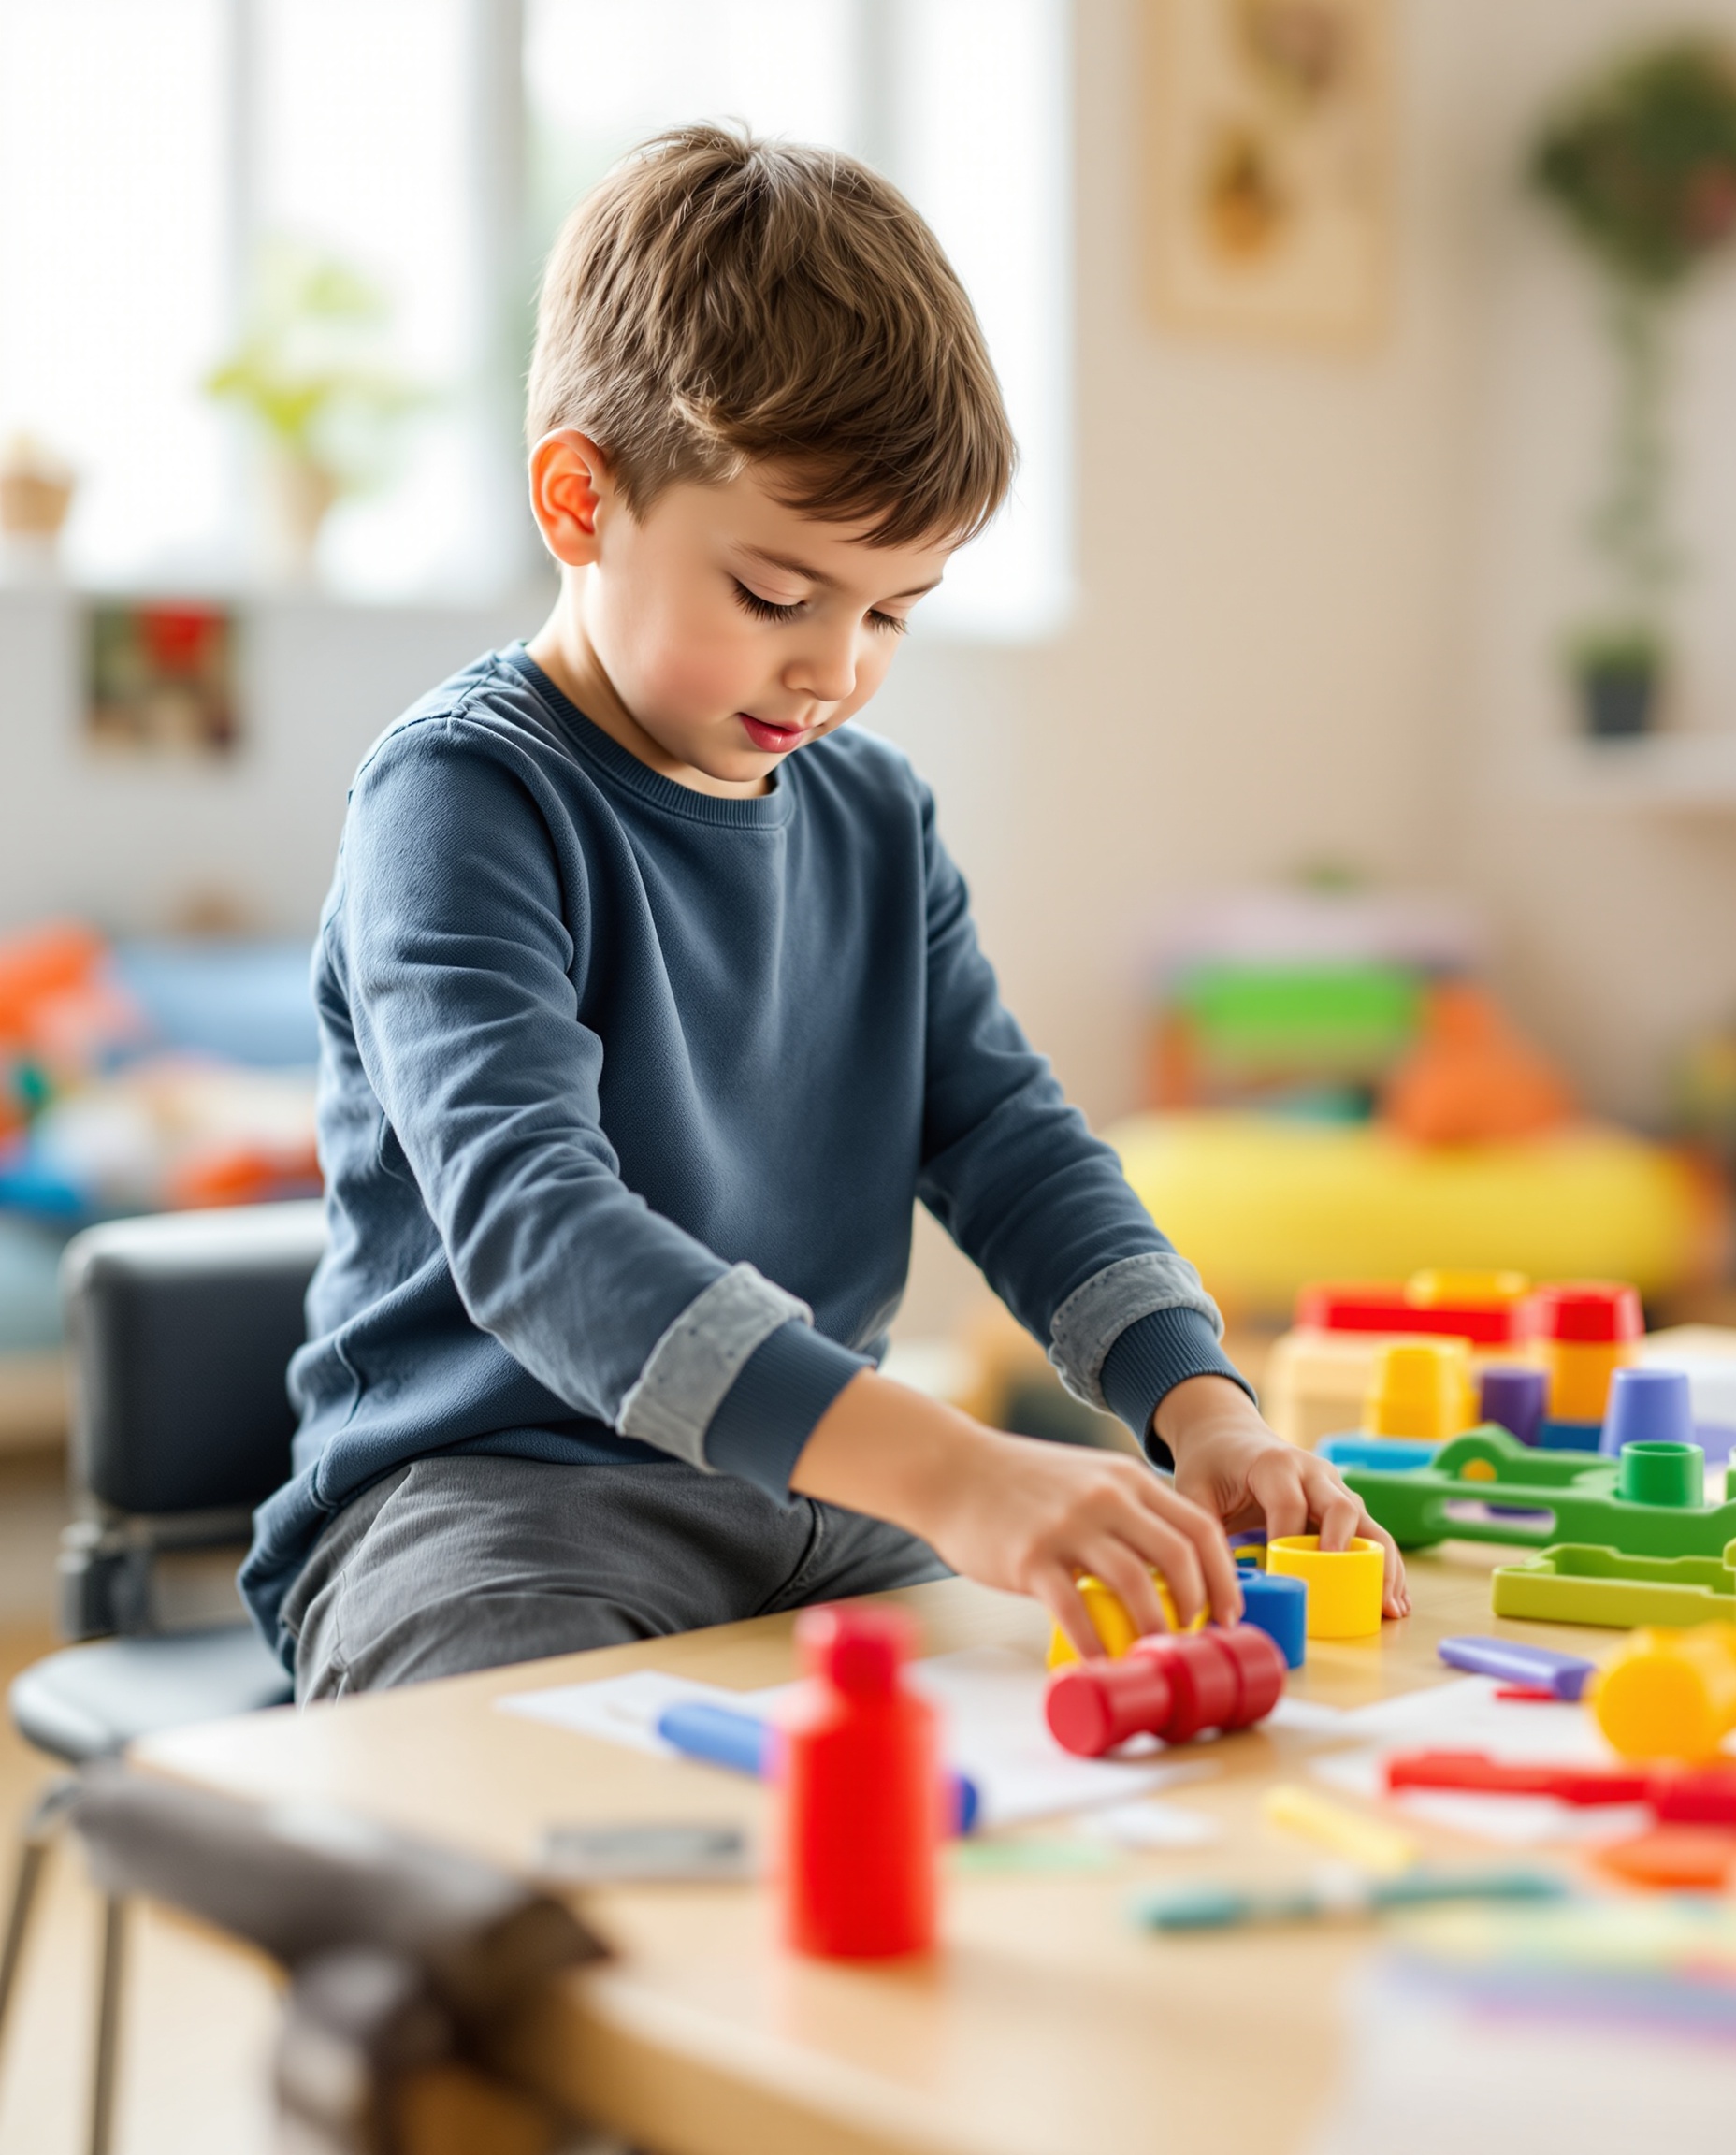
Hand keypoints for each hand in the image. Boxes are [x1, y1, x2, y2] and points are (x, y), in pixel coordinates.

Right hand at [788, 1370, 1244, 1658]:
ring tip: (1152, 1653)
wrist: (951, 1469)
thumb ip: (1125, 1512)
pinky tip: (1099, 1661)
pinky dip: (1095, 1644)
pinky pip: (1076, 1610)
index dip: (1224, 1576)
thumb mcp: (1086, 1478)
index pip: (1200, 1527)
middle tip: (1193, 1639)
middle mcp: (1107, 1497)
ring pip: (1136, 1584)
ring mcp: (1069, 1525)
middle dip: (1197, 1607)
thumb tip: (1164, 1573)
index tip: (1226, 1612)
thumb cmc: (1019, 1484)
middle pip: (1179, 1556)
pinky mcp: (1031, 1556)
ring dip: (1154, 1628)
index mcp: (1127, 1479)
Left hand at [1156, 1375, 1410, 1618]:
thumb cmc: (1210, 1464)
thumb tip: (1212, 1587)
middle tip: (1344, 1588)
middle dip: (1345, 1549)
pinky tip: (1395, 1599)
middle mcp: (1314, 1472)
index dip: (1288, 1541)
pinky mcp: (1344, 1504)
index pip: (1289, 1504)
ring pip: (1368, 1524)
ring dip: (1382, 1564)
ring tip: (1391, 1606)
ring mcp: (1334, 1488)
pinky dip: (1385, 1565)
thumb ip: (1200, 1529)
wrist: (1228, 1435)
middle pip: (1341, 1507)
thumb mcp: (1192, 1488)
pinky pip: (1371, 1534)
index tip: (1281, 1574)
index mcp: (1274, 1464)